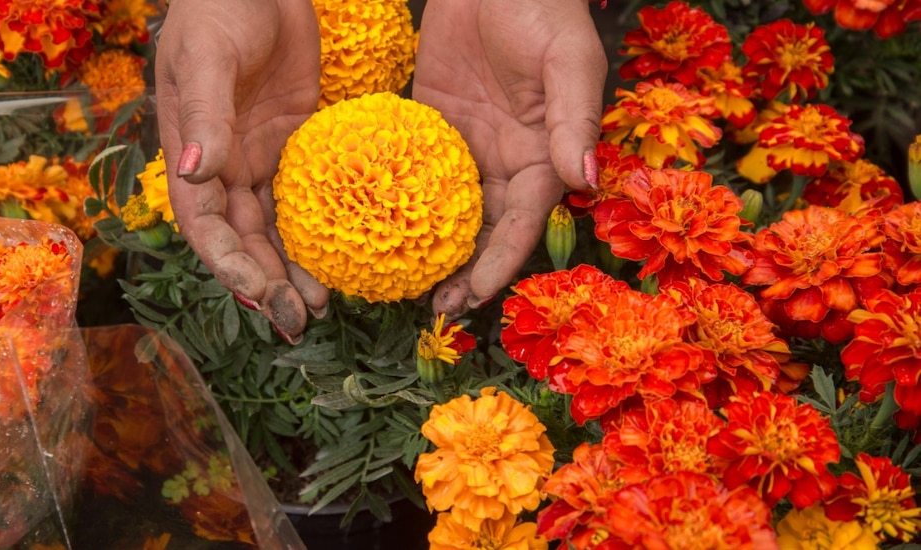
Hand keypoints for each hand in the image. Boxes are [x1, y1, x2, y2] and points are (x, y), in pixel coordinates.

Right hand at [155, 0, 328, 343]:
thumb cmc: (219, 8)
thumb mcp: (208, 59)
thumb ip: (205, 114)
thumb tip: (195, 170)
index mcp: (192, 152)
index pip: (206, 223)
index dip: (228, 262)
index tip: (258, 291)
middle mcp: (225, 166)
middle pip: (243, 239)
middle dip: (265, 282)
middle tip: (297, 319)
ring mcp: (262, 158)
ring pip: (277, 228)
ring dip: (293, 268)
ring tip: (321, 303)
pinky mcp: (298, 144)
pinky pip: (310, 197)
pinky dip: (322, 229)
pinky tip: (346, 255)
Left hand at [413, 0, 606, 319]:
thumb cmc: (544, 10)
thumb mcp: (568, 62)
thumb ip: (573, 121)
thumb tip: (583, 180)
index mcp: (541, 158)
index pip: (520, 224)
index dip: (500, 263)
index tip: (475, 295)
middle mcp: (502, 163)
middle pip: (482, 231)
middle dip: (462, 272)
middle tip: (434, 307)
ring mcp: (463, 149)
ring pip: (444, 212)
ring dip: (425, 249)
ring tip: (397, 283)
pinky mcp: (427, 128)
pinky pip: (408, 172)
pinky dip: (392, 201)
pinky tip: (369, 227)